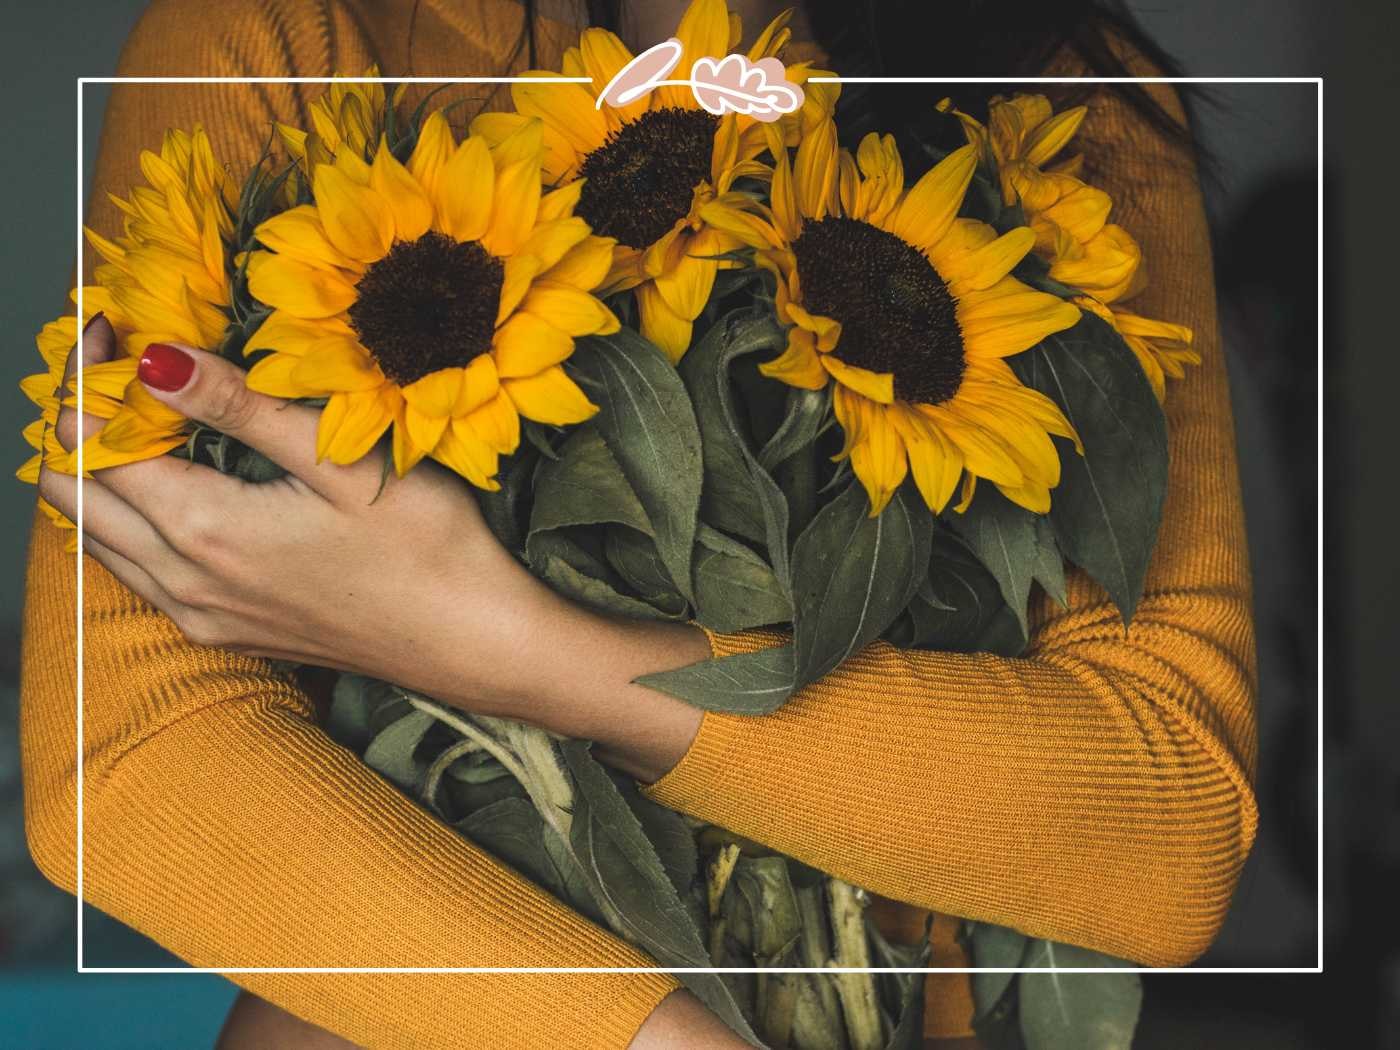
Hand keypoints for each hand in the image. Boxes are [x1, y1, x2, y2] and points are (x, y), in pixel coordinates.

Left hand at [39, 325, 707, 777]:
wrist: (473, 643)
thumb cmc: (427, 547)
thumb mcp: (340, 462)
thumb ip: (241, 407)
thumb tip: (154, 359)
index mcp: (205, 529)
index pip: (95, 442)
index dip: (88, 375)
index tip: (113, 322)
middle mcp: (183, 581)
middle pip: (74, 495)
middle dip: (77, 420)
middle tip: (114, 364)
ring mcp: (202, 615)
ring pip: (97, 538)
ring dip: (97, 474)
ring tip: (138, 415)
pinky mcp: (227, 632)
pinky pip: (137, 572)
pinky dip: (126, 522)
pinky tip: (169, 491)